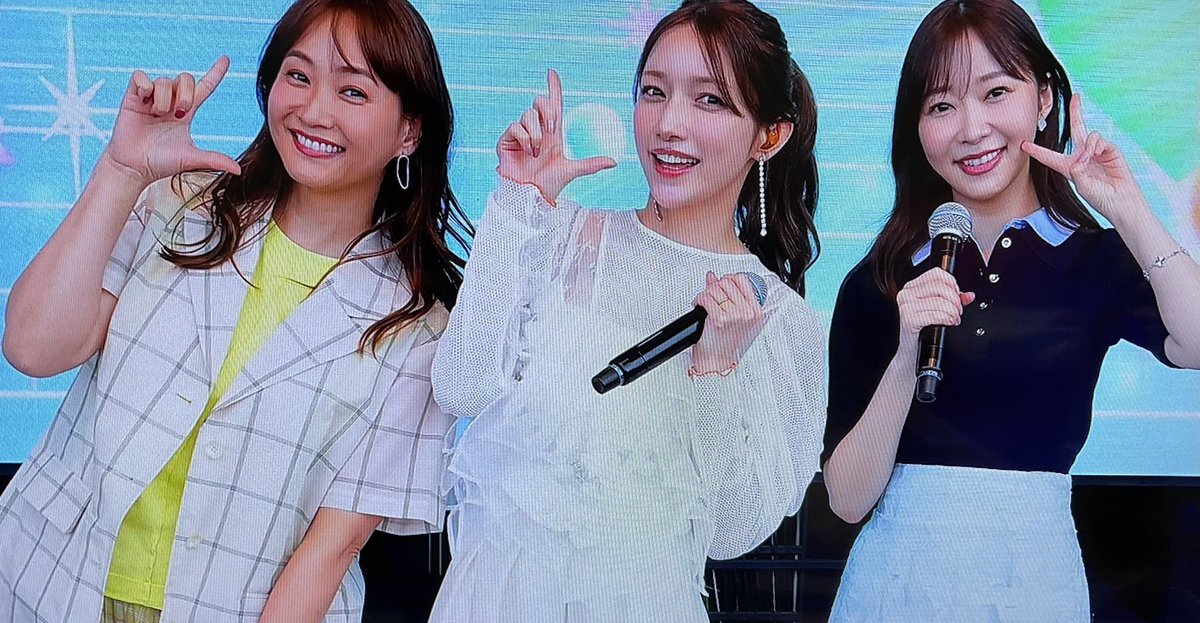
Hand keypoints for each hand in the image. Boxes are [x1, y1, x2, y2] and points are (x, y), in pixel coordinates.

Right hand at [102, 56, 240, 186]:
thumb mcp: (191, 159)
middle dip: (187, 94)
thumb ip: (214, 159)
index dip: (215, 73)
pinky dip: (144, 86)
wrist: (135, 167)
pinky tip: (143, 101)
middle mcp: (171, 101)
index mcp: (187, 112)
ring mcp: (152, 98)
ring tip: (157, 115)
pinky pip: (140, 77)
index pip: (205, 87)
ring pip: (165, 80)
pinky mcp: (133, 96)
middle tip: (179, 113)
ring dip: (164, 99)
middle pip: (186, 78)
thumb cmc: (161, 163)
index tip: (226, 59)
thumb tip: (238, 170)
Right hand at [496, 69, 615, 201]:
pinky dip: (524, 138)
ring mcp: (520, 134)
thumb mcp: (571, 171)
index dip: (552, 88)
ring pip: (528, 115)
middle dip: (547, 111)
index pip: (553, 104)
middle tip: (553, 129)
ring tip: (537, 151)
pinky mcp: (506, 140)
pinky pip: (515, 127)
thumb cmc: (547, 185)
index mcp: (551, 133)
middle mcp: (536, 129)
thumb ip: (590, 164)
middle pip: (539, 101)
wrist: (528, 196)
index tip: (551, 73)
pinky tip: (527, 152)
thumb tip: (614, 162)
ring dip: (536, 132)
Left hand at [690, 272, 766, 372]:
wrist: (717, 361)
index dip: (728, 278)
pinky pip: (706, 298)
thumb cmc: (725, 341)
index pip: (742, 279)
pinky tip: (699, 306)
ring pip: (714, 288)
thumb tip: (712, 277)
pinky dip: (698, 300)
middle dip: (714, 287)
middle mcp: (746, 312)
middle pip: (726, 282)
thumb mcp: (734, 316)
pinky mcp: (719, 319)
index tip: (721, 285)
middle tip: (710, 297)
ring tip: (704, 303)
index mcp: (754, 311)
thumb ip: (726, 294)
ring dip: (705, 294)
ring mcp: (734, 316)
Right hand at [896, 268, 974, 349]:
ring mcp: (906, 306)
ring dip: (953, 311)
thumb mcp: (938, 311)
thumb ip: (954, 300)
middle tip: (958, 311)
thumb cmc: (922, 332)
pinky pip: (936, 314)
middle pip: (940, 286)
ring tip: (954, 319)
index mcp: (912, 287)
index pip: (936, 273)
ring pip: (940, 301)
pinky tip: (949, 322)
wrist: (911, 354)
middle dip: (955, 300)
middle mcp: (906, 294)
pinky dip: (947, 318)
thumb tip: (969, 295)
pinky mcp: (909, 319)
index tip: (957, 295)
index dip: (952, 283)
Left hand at [1021, 93, 1144, 222]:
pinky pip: (1097, 139)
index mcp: (1069, 167)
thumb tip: (1081, 155)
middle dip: (1076, 112)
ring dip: (1086, 146)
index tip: (1024, 144)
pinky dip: (1094, 146)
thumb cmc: (1100, 198)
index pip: (1050, 157)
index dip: (1037, 151)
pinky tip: (1096, 155)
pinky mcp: (1110, 150)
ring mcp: (1097, 152)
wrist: (1121, 201)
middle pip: (1076, 129)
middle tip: (1076, 97)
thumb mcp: (1082, 186)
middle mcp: (1082, 156)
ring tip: (1088, 160)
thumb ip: (1077, 171)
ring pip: (1087, 134)